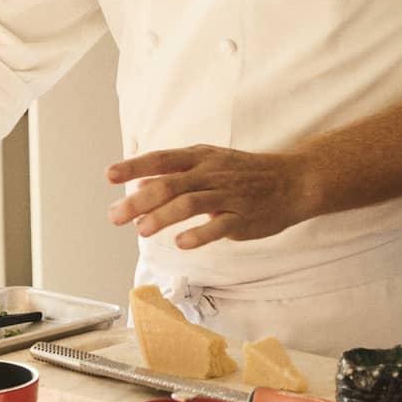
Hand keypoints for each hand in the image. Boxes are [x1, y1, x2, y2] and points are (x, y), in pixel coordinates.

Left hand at [106, 144, 309, 250]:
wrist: (292, 181)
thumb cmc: (244, 174)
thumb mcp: (210, 163)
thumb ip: (176, 174)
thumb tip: (140, 185)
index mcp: (201, 157)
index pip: (161, 159)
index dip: (134, 167)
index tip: (109, 175)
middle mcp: (211, 173)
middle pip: (170, 185)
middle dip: (139, 201)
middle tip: (114, 216)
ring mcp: (228, 194)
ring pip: (190, 204)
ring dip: (163, 217)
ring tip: (141, 230)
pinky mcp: (244, 217)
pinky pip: (220, 225)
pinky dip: (199, 234)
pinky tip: (181, 243)